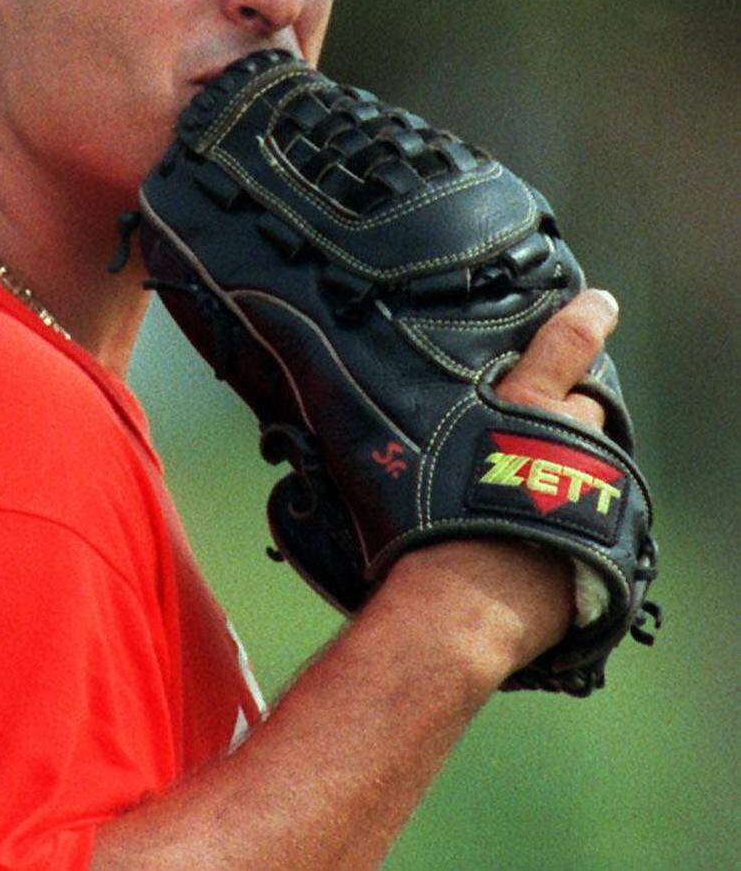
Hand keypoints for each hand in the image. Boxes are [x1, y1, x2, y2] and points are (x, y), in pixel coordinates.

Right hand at [388, 288, 619, 674]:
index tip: (603, 304)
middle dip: (570, 413)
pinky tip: (554, 539)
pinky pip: (603, 519)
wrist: (460, 610)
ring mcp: (590, 491)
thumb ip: (380, 409)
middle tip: (535, 436)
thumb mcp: (389, 450)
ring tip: (541, 493)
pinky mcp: (604, 542)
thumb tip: (309, 363)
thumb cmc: (415, 529)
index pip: (565, 345)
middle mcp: (564, 438)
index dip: (587, 319)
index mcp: (519, 406)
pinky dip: (585, 521)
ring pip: (598, 463)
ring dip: (577, 468)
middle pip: (587, 407)